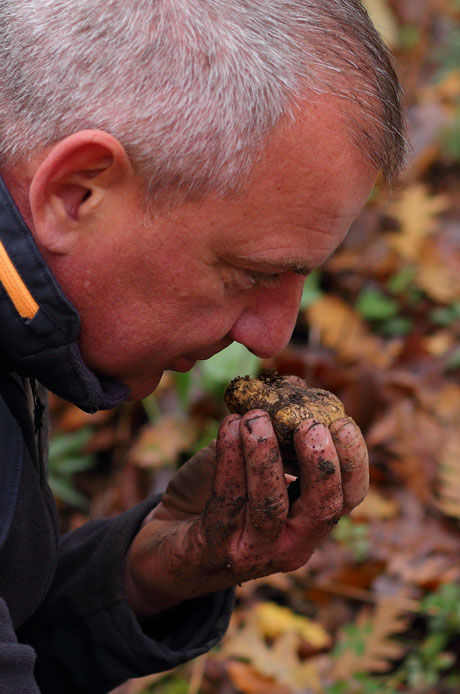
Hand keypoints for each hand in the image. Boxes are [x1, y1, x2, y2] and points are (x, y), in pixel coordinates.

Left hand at [125, 404, 367, 616]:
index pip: (349, 498)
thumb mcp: (253, 463)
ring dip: (265, 457)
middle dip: (321, 465)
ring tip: (255, 418)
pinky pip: (227, 501)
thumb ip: (278, 434)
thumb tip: (296, 387)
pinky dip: (229, 460)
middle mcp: (290, 543)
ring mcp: (254, 551)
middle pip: (323, 510)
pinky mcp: (217, 549)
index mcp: (309, 520)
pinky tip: (227, 427)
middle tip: (311, 426)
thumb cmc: (219, 496)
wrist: (168, 540)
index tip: (344, 423)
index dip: (353, 462)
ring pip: (270, 506)